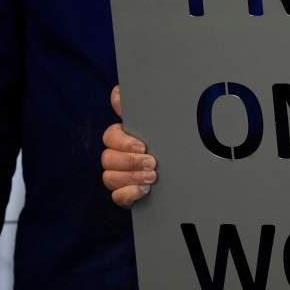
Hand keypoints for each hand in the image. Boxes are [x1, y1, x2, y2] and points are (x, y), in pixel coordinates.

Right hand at [101, 85, 158, 206]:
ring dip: (131, 177)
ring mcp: (118, 175)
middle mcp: (116, 155)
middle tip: (151, 162)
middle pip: (107, 158)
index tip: (142, 145)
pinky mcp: (124, 193)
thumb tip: (119, 92)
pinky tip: (144, 190)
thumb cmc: (164, 140)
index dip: (123, 141)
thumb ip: (138, 107)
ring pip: (109, 177)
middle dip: (130, 161)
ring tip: (152, 176)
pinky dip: (129, 193)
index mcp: (122, 136)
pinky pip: (116, 197)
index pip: (111, 136)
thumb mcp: (156, 122)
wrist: (181, 170)